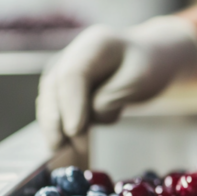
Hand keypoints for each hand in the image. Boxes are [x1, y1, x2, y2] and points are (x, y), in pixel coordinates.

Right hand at [36, 16, 196, 148]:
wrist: (148, 58)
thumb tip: (82, 122)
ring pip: (49, 100)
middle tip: (62, 148)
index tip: (74, 131)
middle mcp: (72, 54)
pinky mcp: (62, 88)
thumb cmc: (147, 67)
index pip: (73, 75)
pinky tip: (66, 145)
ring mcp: (63, 70)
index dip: (70, 104)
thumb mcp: (140, 81)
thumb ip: (111, 99)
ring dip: (54, 126)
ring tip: (62, 151)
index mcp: (95, 45)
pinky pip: (55, 109)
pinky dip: (59, 127)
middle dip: (55, 120)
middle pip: (53, 87)